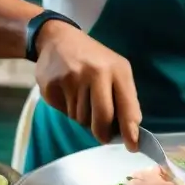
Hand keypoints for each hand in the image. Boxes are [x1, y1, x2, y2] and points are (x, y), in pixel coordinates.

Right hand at [33, 21, 141, 150]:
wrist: (57, 39)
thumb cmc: (93, 59)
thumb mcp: (115, 69)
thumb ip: (123, 97)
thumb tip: (129, 131)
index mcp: (117, 69)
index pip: (126, 106)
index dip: (129, 130)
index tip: (132, 145)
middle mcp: (95, 73)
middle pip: (102, 119)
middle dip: (103, 133)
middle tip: (104, 136)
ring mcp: (71, 79)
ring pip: (81, 119)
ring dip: (84, 117)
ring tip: (82, 97)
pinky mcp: (52, 86)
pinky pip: (64, 112)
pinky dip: (68, 109)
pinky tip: (68, 93)